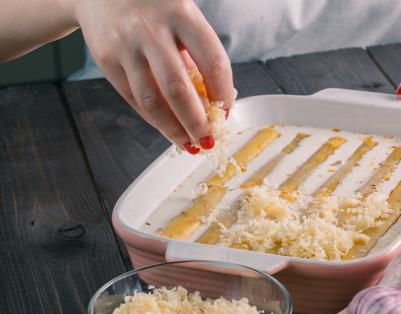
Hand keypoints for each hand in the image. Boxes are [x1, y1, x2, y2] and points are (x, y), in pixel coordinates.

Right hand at [75, 0, 234, 147]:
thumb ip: (196, 53)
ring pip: (152, 100)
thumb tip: (213, 101)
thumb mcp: (182, 17)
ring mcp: (125, 45)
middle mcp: (151, 29)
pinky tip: (166, 128)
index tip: (225, 112)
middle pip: (179, 88)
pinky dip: (153, 119)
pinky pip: (133, 99)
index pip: (213, 62)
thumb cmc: (153, 8)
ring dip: (173, 129)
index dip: (223, 93)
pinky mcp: (105, 59)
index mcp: (182, 14)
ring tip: (188, 144)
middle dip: (196, 122)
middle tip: (207, 140)